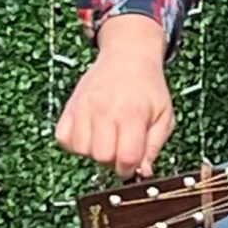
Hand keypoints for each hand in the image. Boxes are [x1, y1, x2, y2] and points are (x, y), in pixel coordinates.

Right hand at [55, 17, 175, 177]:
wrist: (128, 55)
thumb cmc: (148, 87)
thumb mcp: (164, 115)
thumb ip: (154, 146)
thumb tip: (143, 172)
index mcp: (132, 112)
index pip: (126, 156)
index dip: (130, 167)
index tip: (132, 163)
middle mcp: (105, 109)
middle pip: (102, 156)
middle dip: (112, 160)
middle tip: (120, 147)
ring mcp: (84, 106)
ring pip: (81, 150)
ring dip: (93, 151)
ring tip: (106, 137)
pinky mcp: (70, 106)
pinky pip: (63, 138)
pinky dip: (75, 143)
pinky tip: (90, 133)